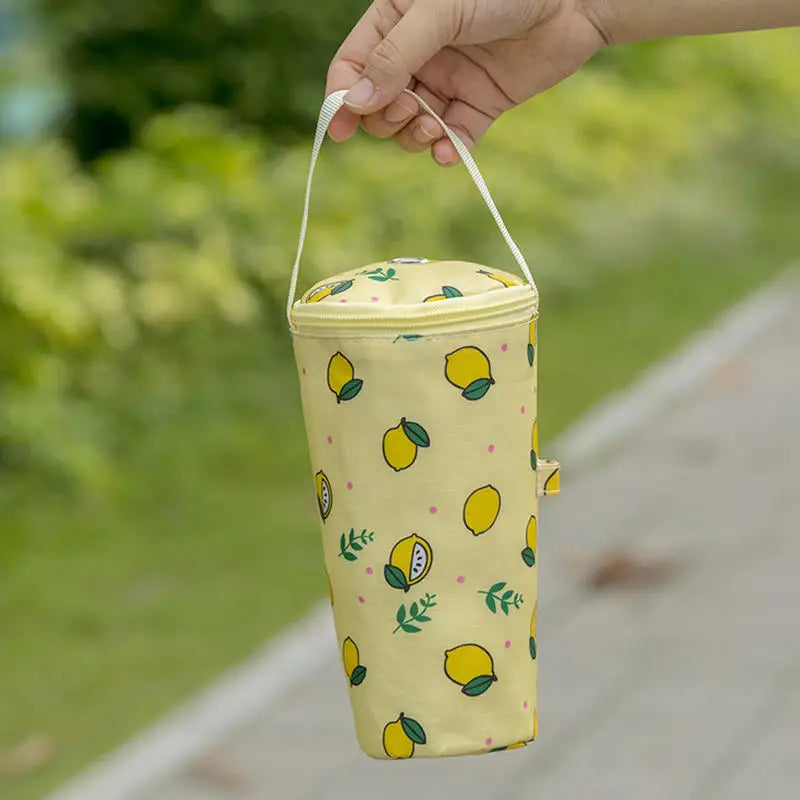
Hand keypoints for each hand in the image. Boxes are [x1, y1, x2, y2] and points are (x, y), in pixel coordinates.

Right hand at [326, 0, 604, 164]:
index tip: (339, 130)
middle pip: (377, 104)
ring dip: (413, 136)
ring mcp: (448, 82)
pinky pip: (450, 139)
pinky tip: (448, 152)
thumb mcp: (440, 13)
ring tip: (433, 127)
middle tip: (408, 109)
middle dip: (384, 117)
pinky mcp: (478, 106)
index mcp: (397, 20)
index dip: (341, 98)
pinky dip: (445, 151)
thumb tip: (354, 102)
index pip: (354, 64)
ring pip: (409, 127)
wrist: (575, 1)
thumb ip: (396, 56)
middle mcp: (418, 54)